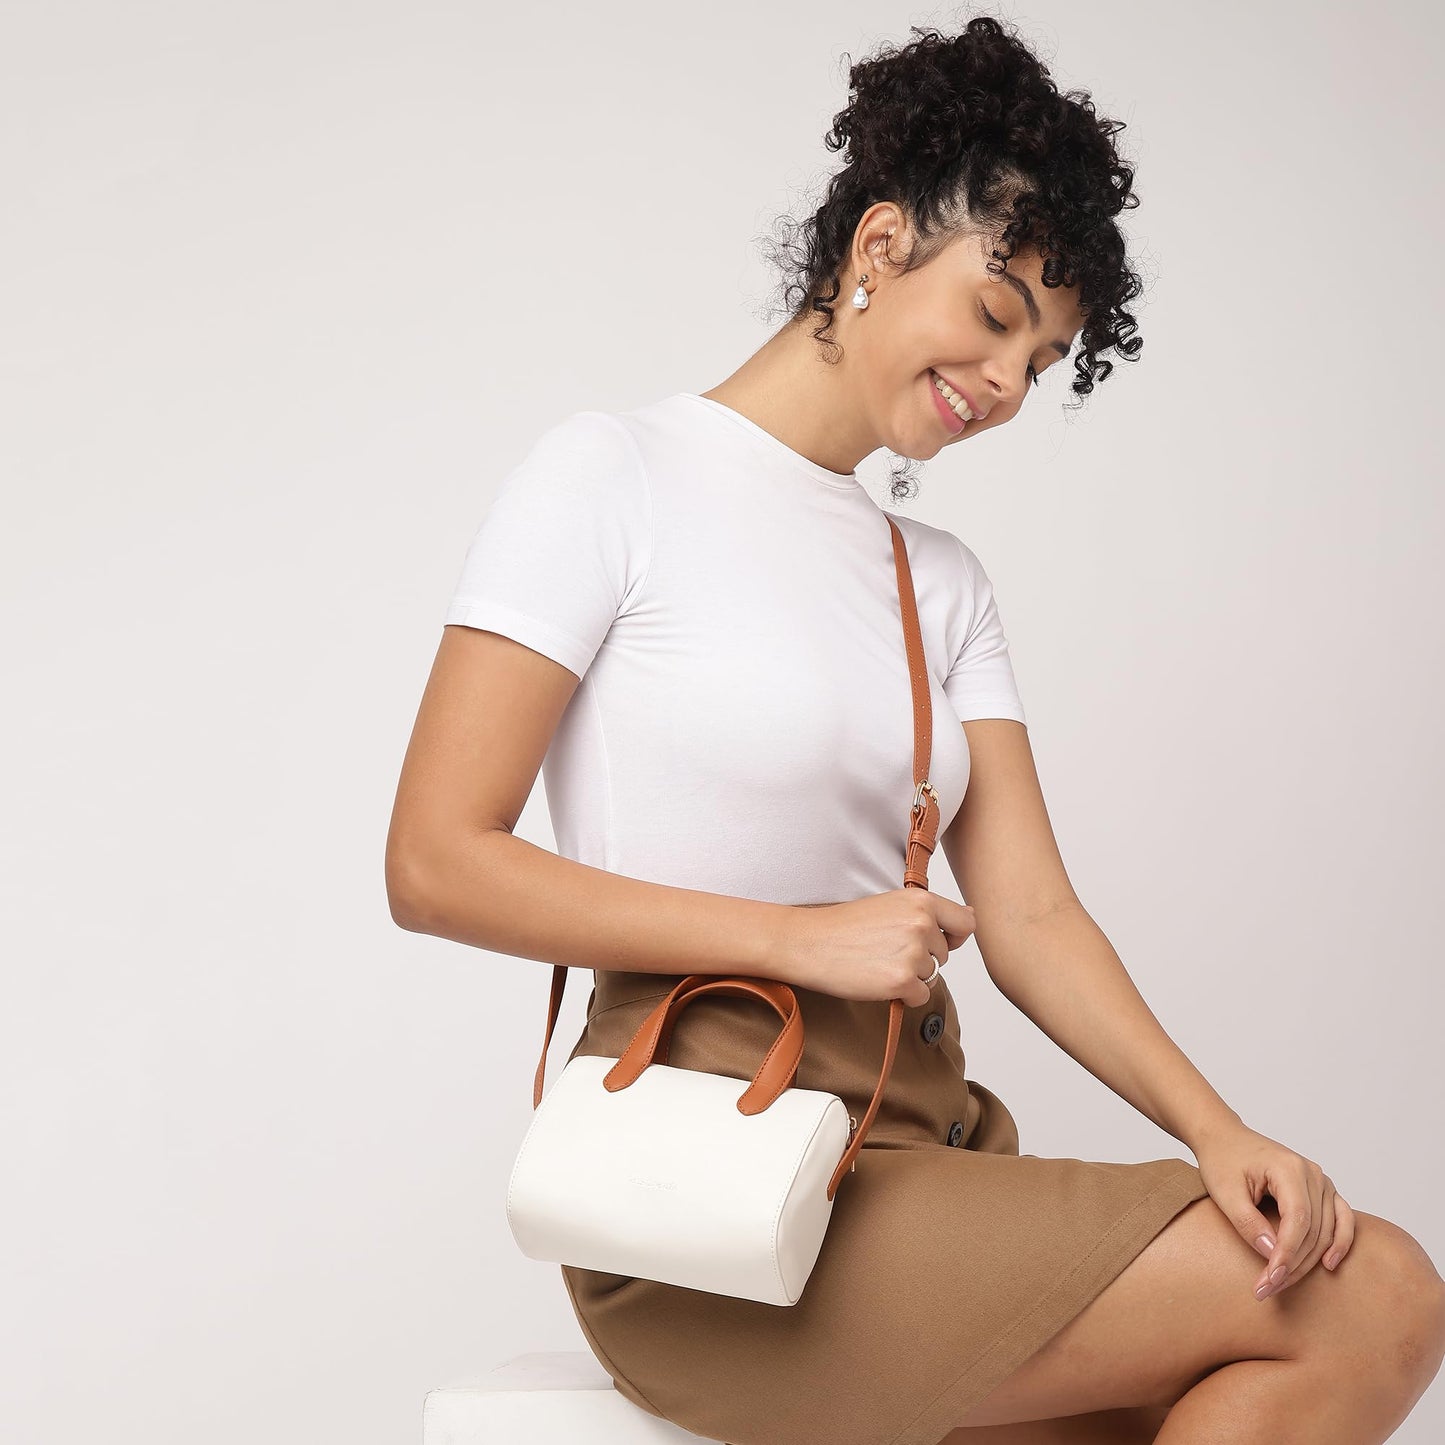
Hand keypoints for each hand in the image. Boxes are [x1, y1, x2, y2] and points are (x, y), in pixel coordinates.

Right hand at [779, 889, 976, 1007]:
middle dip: (922, 957)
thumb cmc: (845, 925)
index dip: (954, 937)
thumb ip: (931, 912)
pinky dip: (902, 995)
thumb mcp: (892, 904)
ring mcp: (913, 953)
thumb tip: (972, 916)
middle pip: (945, 954)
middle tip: (886, 950)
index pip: (966, 923)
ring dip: (910, 976)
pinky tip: (877, 979)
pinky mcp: (901, 981)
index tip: (936, 940)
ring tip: (877, 962)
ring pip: (931, 976)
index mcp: (921, 901)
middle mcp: (922, 924)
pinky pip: (919, 997)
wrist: (809, 943)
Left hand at [1192, 1120, 1356, 1299]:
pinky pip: (1341, 1219)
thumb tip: (1272, 1254)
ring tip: (1283, 1282)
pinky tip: (1328, 1264)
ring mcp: (1320, 1181)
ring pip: (1326, 1231)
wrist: (1223, 1137)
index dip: (1287, 1253)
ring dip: (1309, 1261)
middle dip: (1292, 1263)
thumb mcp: (1224, 1192)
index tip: (1270, 1278)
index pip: (1298, 1220)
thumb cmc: (1222, 1159)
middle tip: (1267, 1288)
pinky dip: (1339, 1243)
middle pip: (1313, 1230)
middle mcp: (1311, 1173)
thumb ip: (1248, 1222)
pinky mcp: (1321, 1190)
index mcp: (1288, 1168)